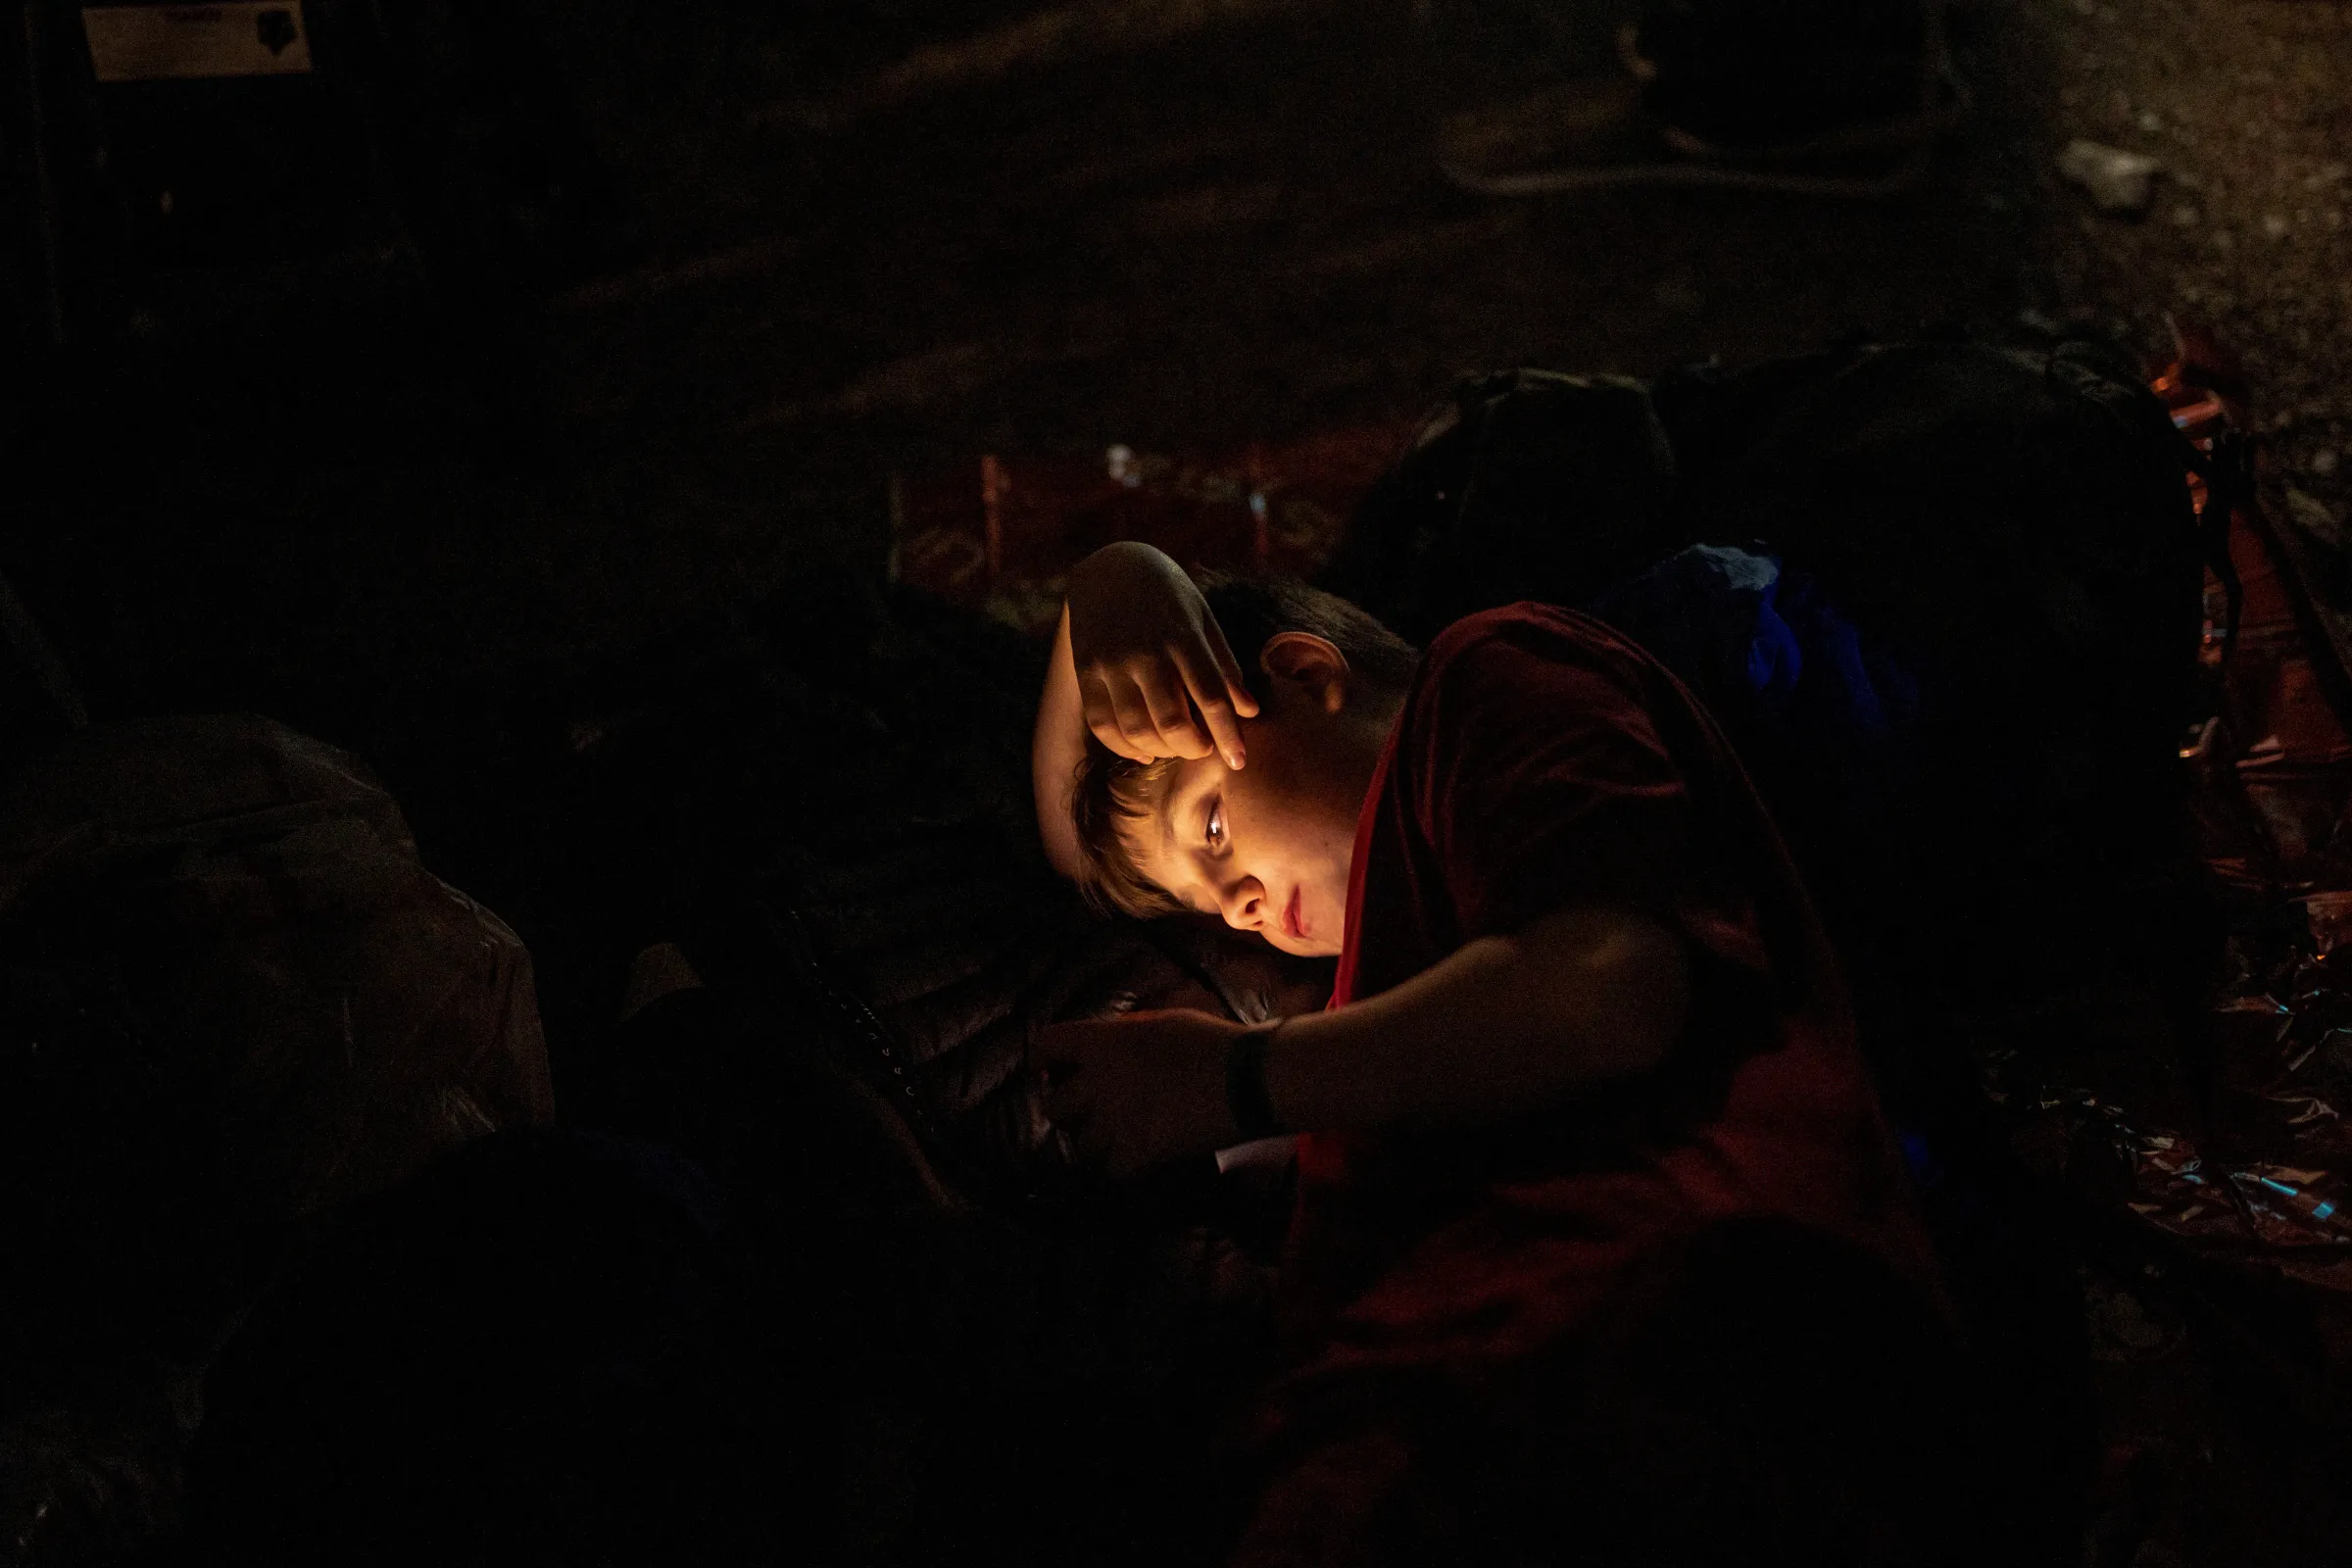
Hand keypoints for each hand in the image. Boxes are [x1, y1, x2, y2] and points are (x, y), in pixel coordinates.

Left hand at [1033, 1009, 1244, 1178]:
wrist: (1249, 1079)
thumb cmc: (1213, 1043)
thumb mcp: (1163, 1022)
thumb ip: (1126, 1036)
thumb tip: (1109, 1046)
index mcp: (1104, 1041)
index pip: (1045, 1045)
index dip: (1043, 1060)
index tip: (1050, 1071)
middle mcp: (1099, 1081)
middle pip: (1054, 1108)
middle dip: (1070, 1113)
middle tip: (1091, 1114)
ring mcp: (1116, 1121)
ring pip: (1082, 1146)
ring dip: (1097, 1145)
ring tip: (1119, 1141)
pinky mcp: (1138, 1153)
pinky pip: (1112, 1171)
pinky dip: (1124, 1168)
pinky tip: (1140, 1160)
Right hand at [1065, 543, 1258, 767]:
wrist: (1110, 568)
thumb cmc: (1169, 596)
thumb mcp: (1203, 620)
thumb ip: (1224, 666)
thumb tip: (1249, 712)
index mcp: (1182, 636)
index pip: (1211, 696)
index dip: (1227, 735)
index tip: (1239, 761)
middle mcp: (1145, 651)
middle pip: (1172, 721)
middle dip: (1194, 748)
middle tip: (1203, 750)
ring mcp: (1111, 663)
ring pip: (1136, 730)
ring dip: (1160, 751)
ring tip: (1175, 748)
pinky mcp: (1086, 671)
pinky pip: (1102, 725)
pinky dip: (1124, 748)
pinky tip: (1143, 752)